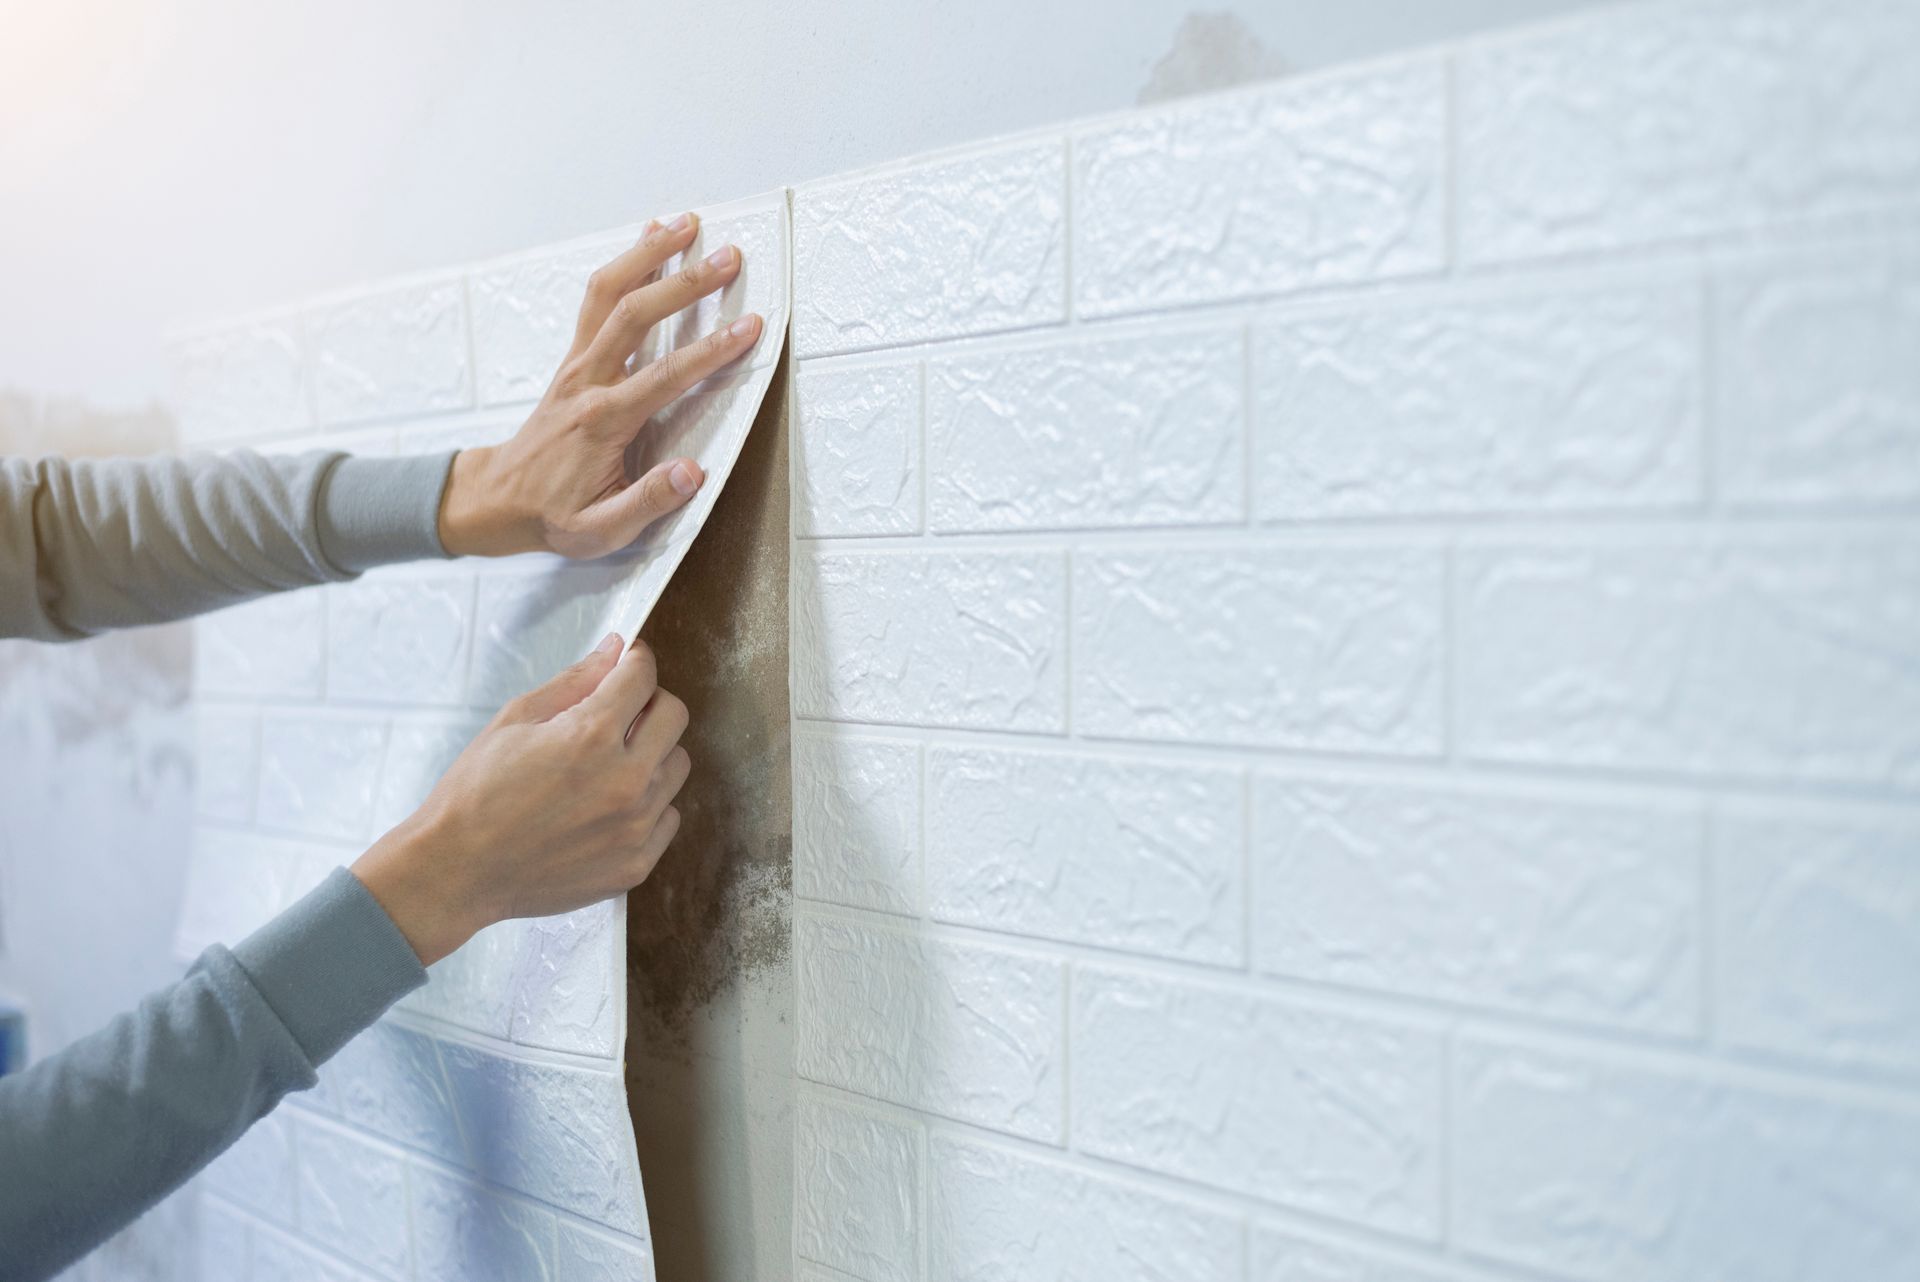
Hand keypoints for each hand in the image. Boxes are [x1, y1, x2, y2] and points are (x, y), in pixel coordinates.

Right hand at [350, 635, 690, 965]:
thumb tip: (615, 650)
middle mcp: (625, 781)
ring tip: (606, 765)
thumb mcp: (515, 720)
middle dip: (648, 702)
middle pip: (674, 715)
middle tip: (616, 712)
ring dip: (650, 754)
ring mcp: (635, 826)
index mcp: (591, 736)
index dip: (634, 662)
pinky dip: (647, 804)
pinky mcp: (637, 863)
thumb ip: (575, 681)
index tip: (627, 664)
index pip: (643, 676)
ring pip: (676, 766)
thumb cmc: (476, 795)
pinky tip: (606, 806)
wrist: (458, 872)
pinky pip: (668, 815)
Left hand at [437, 212, 766, 558]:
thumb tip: (692, 473)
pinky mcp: (575, 357)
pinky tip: (650, 241)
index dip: (711, 350)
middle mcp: (587, 381)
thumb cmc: (555, 516)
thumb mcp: (600, 530)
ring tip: (687, 223)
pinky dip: (625, 266)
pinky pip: (598, 299)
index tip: (748, 327)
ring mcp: (578, 363)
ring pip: (609, 293)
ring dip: (648, 254)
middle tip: (729, 257)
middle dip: (685, 283)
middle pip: (636, 316)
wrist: (499, 499)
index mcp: (602, 422)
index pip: (664, 377)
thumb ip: (647, 501)